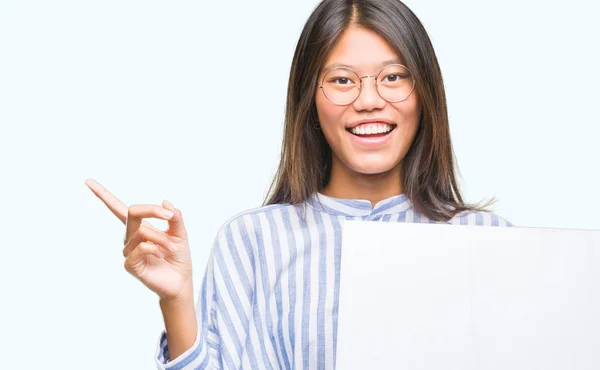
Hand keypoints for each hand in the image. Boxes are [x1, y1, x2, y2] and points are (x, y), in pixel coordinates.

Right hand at [85, 179, 192, 301]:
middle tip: (169, 217)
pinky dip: (155, 248)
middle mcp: (130, 237)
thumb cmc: (178, 258)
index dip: (103, 195)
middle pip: (131, 211)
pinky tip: (161, 256)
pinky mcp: (130, 264)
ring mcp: (128, 251)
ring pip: (141, 231)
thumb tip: (165, 202)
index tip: (88, 181)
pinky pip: (141, 247)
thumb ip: (174, 218)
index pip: (118, 208)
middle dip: (152, 211)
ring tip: (171, 248)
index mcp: (140, 227)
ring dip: (161, 238)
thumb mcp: (180, 233)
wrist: (181, 282)